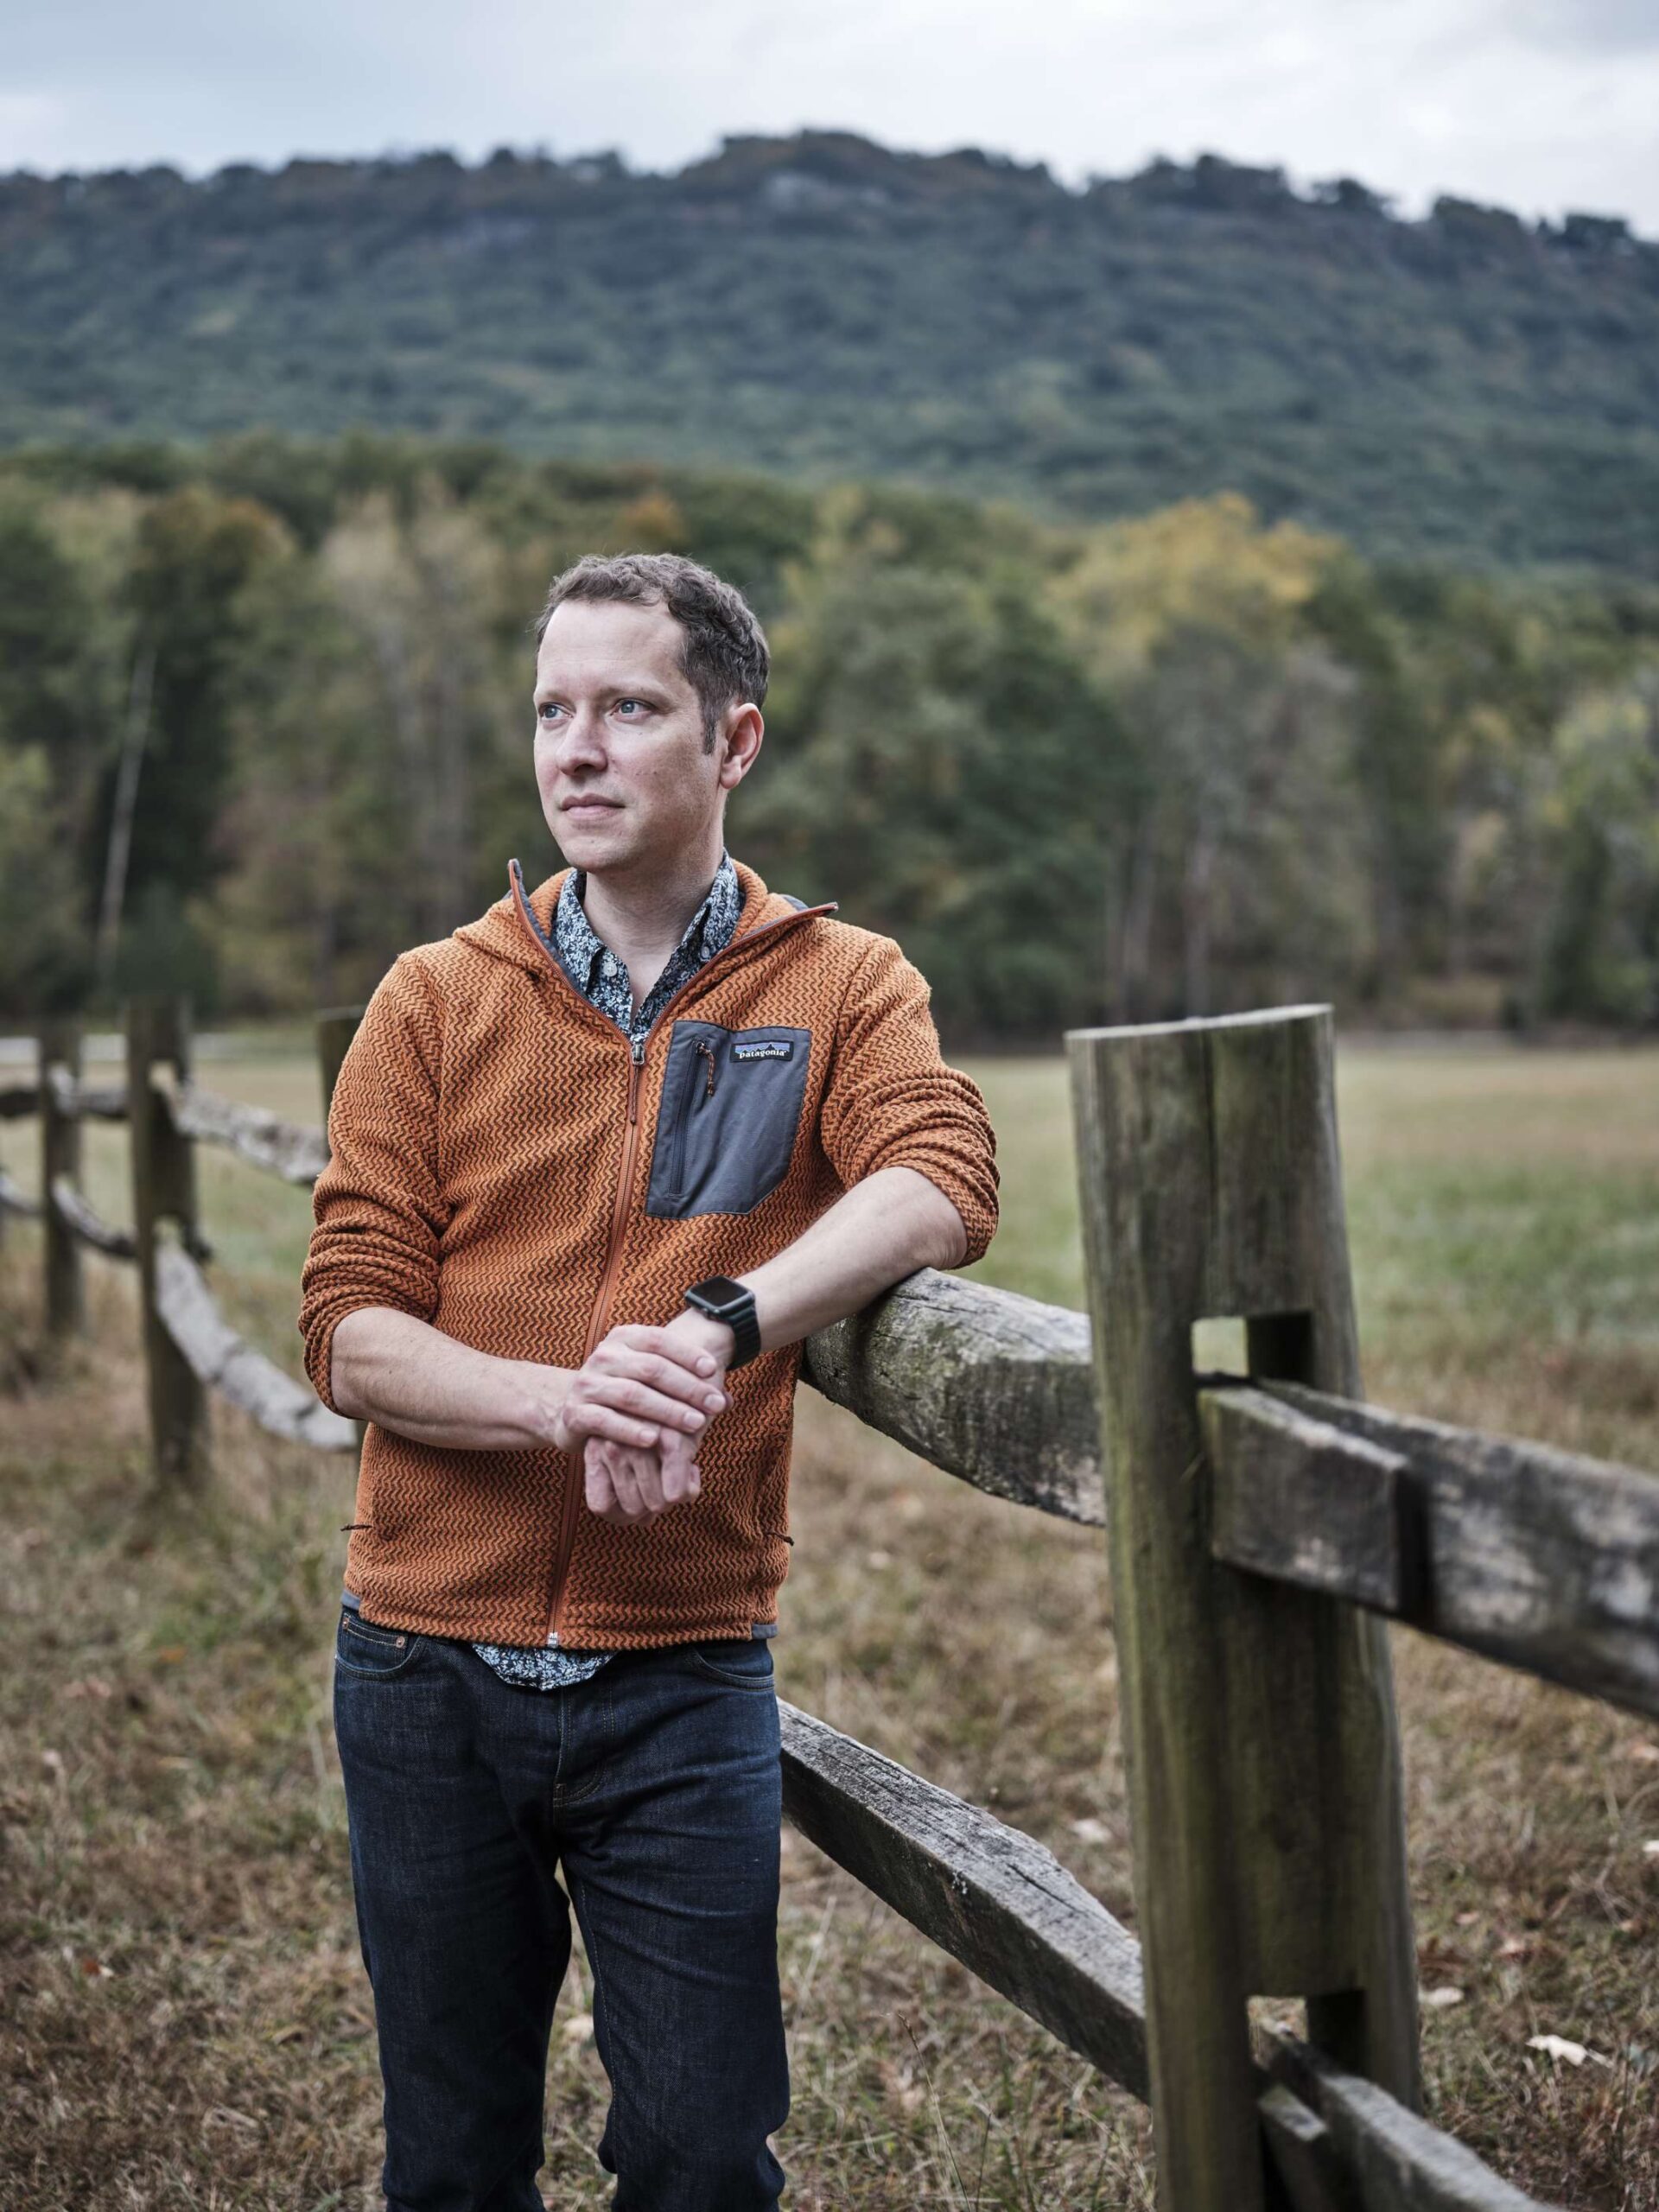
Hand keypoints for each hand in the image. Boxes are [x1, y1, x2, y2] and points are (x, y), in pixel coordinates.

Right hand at [580, 1311, 735, 1526]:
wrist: (572, 1409)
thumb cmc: (625, 1391)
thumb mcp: (649, 1378)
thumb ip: (685, 1382)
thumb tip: (730, 1399)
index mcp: (623, 1338)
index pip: (659, 1340)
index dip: (687, 1353)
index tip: (714, 1370)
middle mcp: (603, 1356)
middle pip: (651, 1368)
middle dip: (687, 1387)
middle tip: (715, 1405)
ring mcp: (587, 1383)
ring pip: (632, 1395)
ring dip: (668, 1410)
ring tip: (696, 1424)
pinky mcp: (576, 1413)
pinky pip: (606, 1421)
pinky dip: (631, 1430)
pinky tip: (654, 1440)